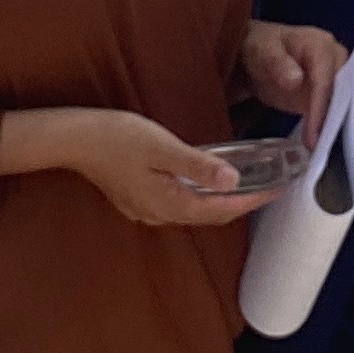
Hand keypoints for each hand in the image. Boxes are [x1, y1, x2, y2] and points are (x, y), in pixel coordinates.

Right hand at [0, 107, 277, 228]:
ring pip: (193, 210)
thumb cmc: (118, 137)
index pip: (221, 209)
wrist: (74, 140)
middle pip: (209, 215)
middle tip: (269, 187)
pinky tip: (205, 181)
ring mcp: (145, 209)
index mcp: (169, 203)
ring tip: (247, 185)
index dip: (252, 201)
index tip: (278, 191)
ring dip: (220, 201)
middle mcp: (159, 214)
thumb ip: (198, 164)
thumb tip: (233, 181)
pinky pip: (178, 202)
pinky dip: (199, 195)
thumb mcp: (162, 146)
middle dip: (241, 203)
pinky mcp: (137, 198)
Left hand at [240, 22, 348, 149]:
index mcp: (321, 45)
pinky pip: (334, 112)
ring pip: (344, 104)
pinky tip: (319, 145)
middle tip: (322, 146)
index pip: (326, 77)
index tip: (314, 132)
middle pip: (344, 91)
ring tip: (321, 150)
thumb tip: (296, 80)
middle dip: (336, 119)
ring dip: (334, 127)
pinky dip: (328, 128)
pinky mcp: (328, 95)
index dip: (321, 105)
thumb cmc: (261, 48)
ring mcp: (334, 78)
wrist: (258, 56)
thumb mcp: (262, 50)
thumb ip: (277, 62)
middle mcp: (335, 60)